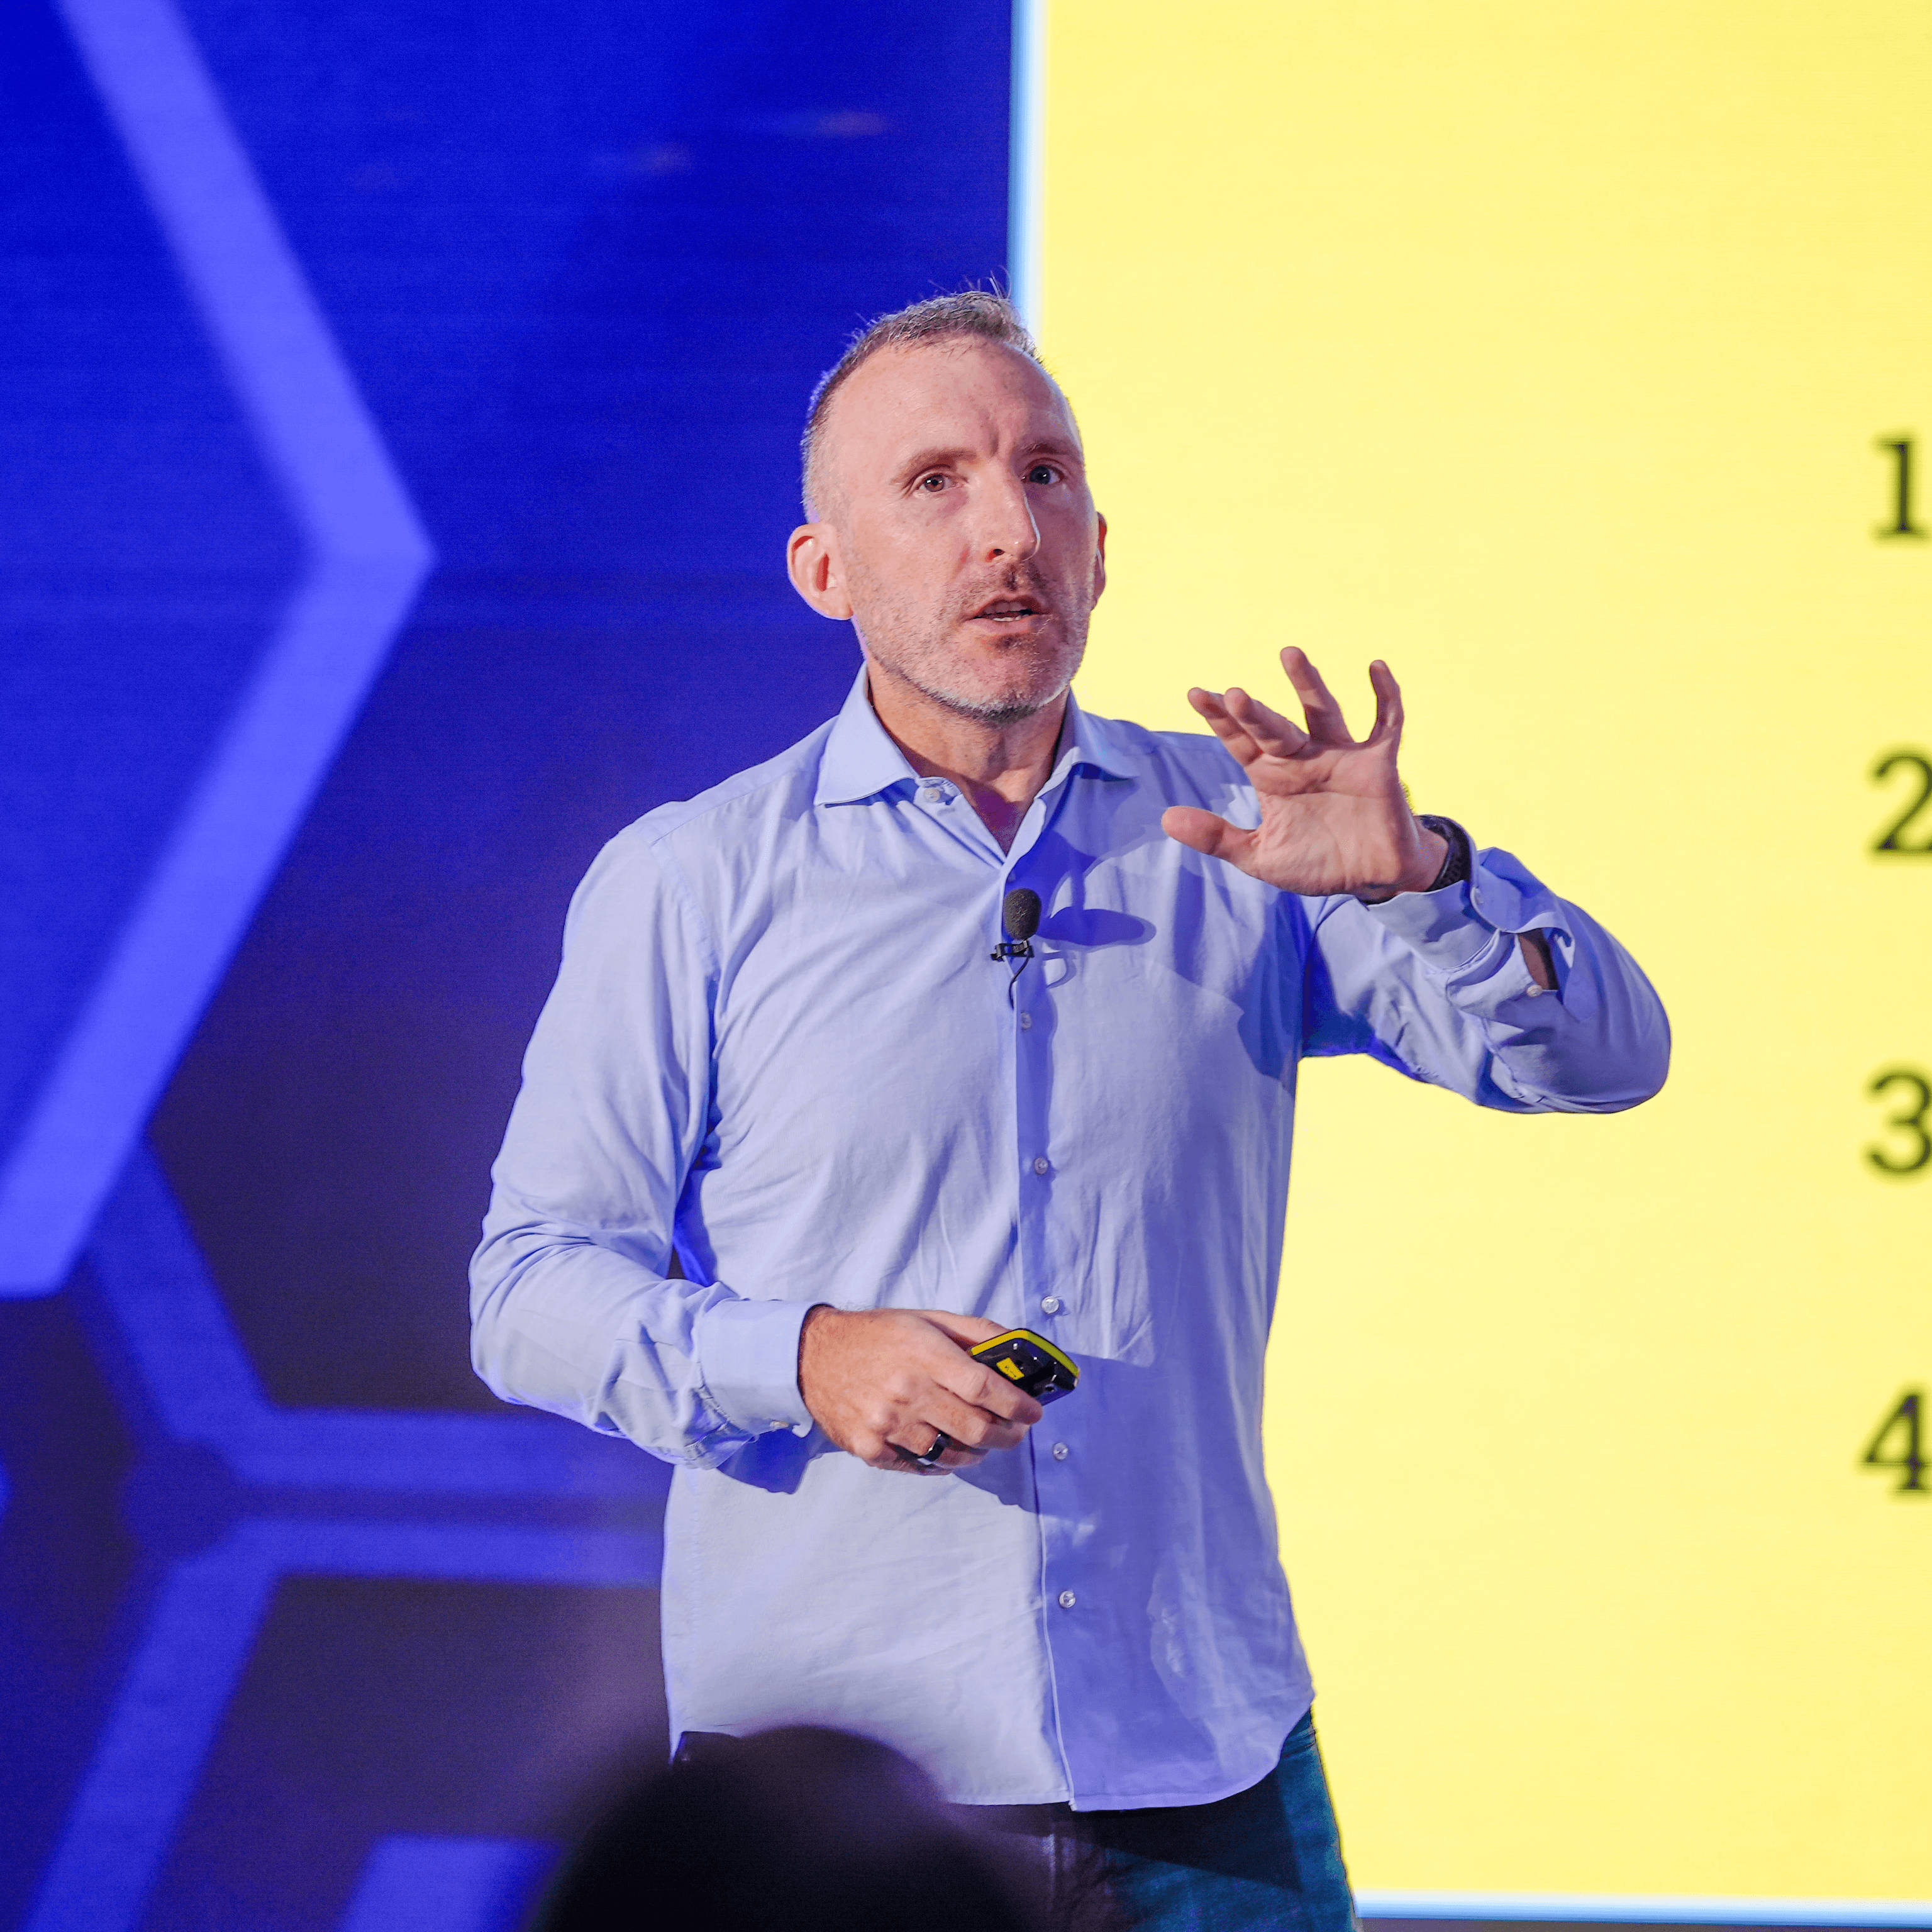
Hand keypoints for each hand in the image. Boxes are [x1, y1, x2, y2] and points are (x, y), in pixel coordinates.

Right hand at [798, 1307, 1044, 1473]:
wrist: (813, 1356)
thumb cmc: (877, 1335)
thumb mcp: (926, 1318)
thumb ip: (973, 1332)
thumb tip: (1017, 1347)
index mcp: (924, 1354)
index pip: (984, 1387)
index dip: (1016, 1404)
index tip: (1034, 1412)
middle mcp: (906, 1391)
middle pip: (974, 1427)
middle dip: (1006, 1435)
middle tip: (1015, 1432)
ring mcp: (887, 1424)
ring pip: (950, 1452)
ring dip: (977, 1452)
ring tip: (983, 1443)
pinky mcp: (870, 1448)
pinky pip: (919, 1466)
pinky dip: (942, 1463)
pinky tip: (949, 1451)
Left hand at [1161, 647, 1446, 897]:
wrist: (1372, 878)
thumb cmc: (1318, 864)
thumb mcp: (1260, 858)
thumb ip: (1217, 838)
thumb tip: (1166, 818)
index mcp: (1272, 777)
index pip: (1241, 741)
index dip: (1220, 720)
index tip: (1196, 694)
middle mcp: (1303, 759)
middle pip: (1274, 728)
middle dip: (1255, 714)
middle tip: (1234, 694)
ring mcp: (1341, 757)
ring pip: (1322, 713)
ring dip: (1307, 685)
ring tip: (1288, 653)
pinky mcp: (1378, 764)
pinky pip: (1386, 723)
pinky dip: (1385, 696)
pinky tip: (1376, 667)